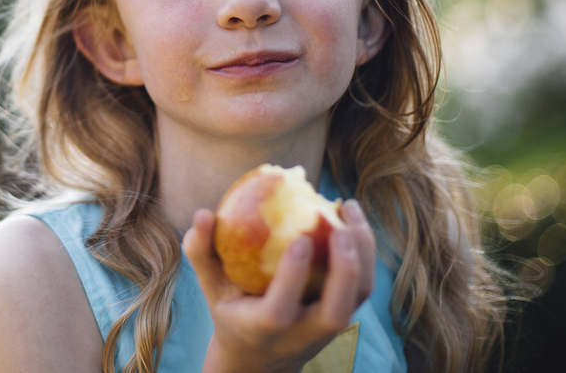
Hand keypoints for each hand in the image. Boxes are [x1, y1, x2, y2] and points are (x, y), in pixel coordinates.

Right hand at [183, 199, 375, 372]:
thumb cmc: (231, 310)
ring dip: (362, 253)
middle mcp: (301, 334)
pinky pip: (362, 286)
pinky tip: (351, 217)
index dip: (293, 276)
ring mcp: (327, 329)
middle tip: (339, 227)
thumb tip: (203, 213)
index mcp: (264, 329)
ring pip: (357, 297)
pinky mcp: (343, 317)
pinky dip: (364, 251)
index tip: (300, 239)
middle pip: (335, 312)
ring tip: (348, 207)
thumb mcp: (210, 287)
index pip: (281, 309)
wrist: (259, 358)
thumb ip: (201, 252)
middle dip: (344, 270)